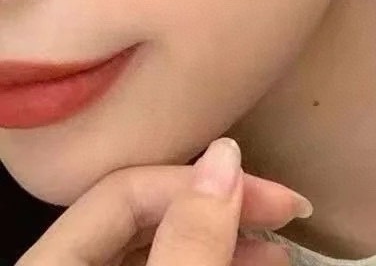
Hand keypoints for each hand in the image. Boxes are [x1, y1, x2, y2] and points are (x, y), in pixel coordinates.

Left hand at [16, 137, 310, 265]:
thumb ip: (188, 243)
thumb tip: (226, 158)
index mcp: (52, 264)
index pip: (128, 186)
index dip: (206, 182)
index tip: (274, 195)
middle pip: (149, 210)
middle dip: (225, 205)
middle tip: (286, 209)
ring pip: (160, 243)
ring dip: (226, 235)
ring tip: (277, 246)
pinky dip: (213, 262)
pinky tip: (251, 263)